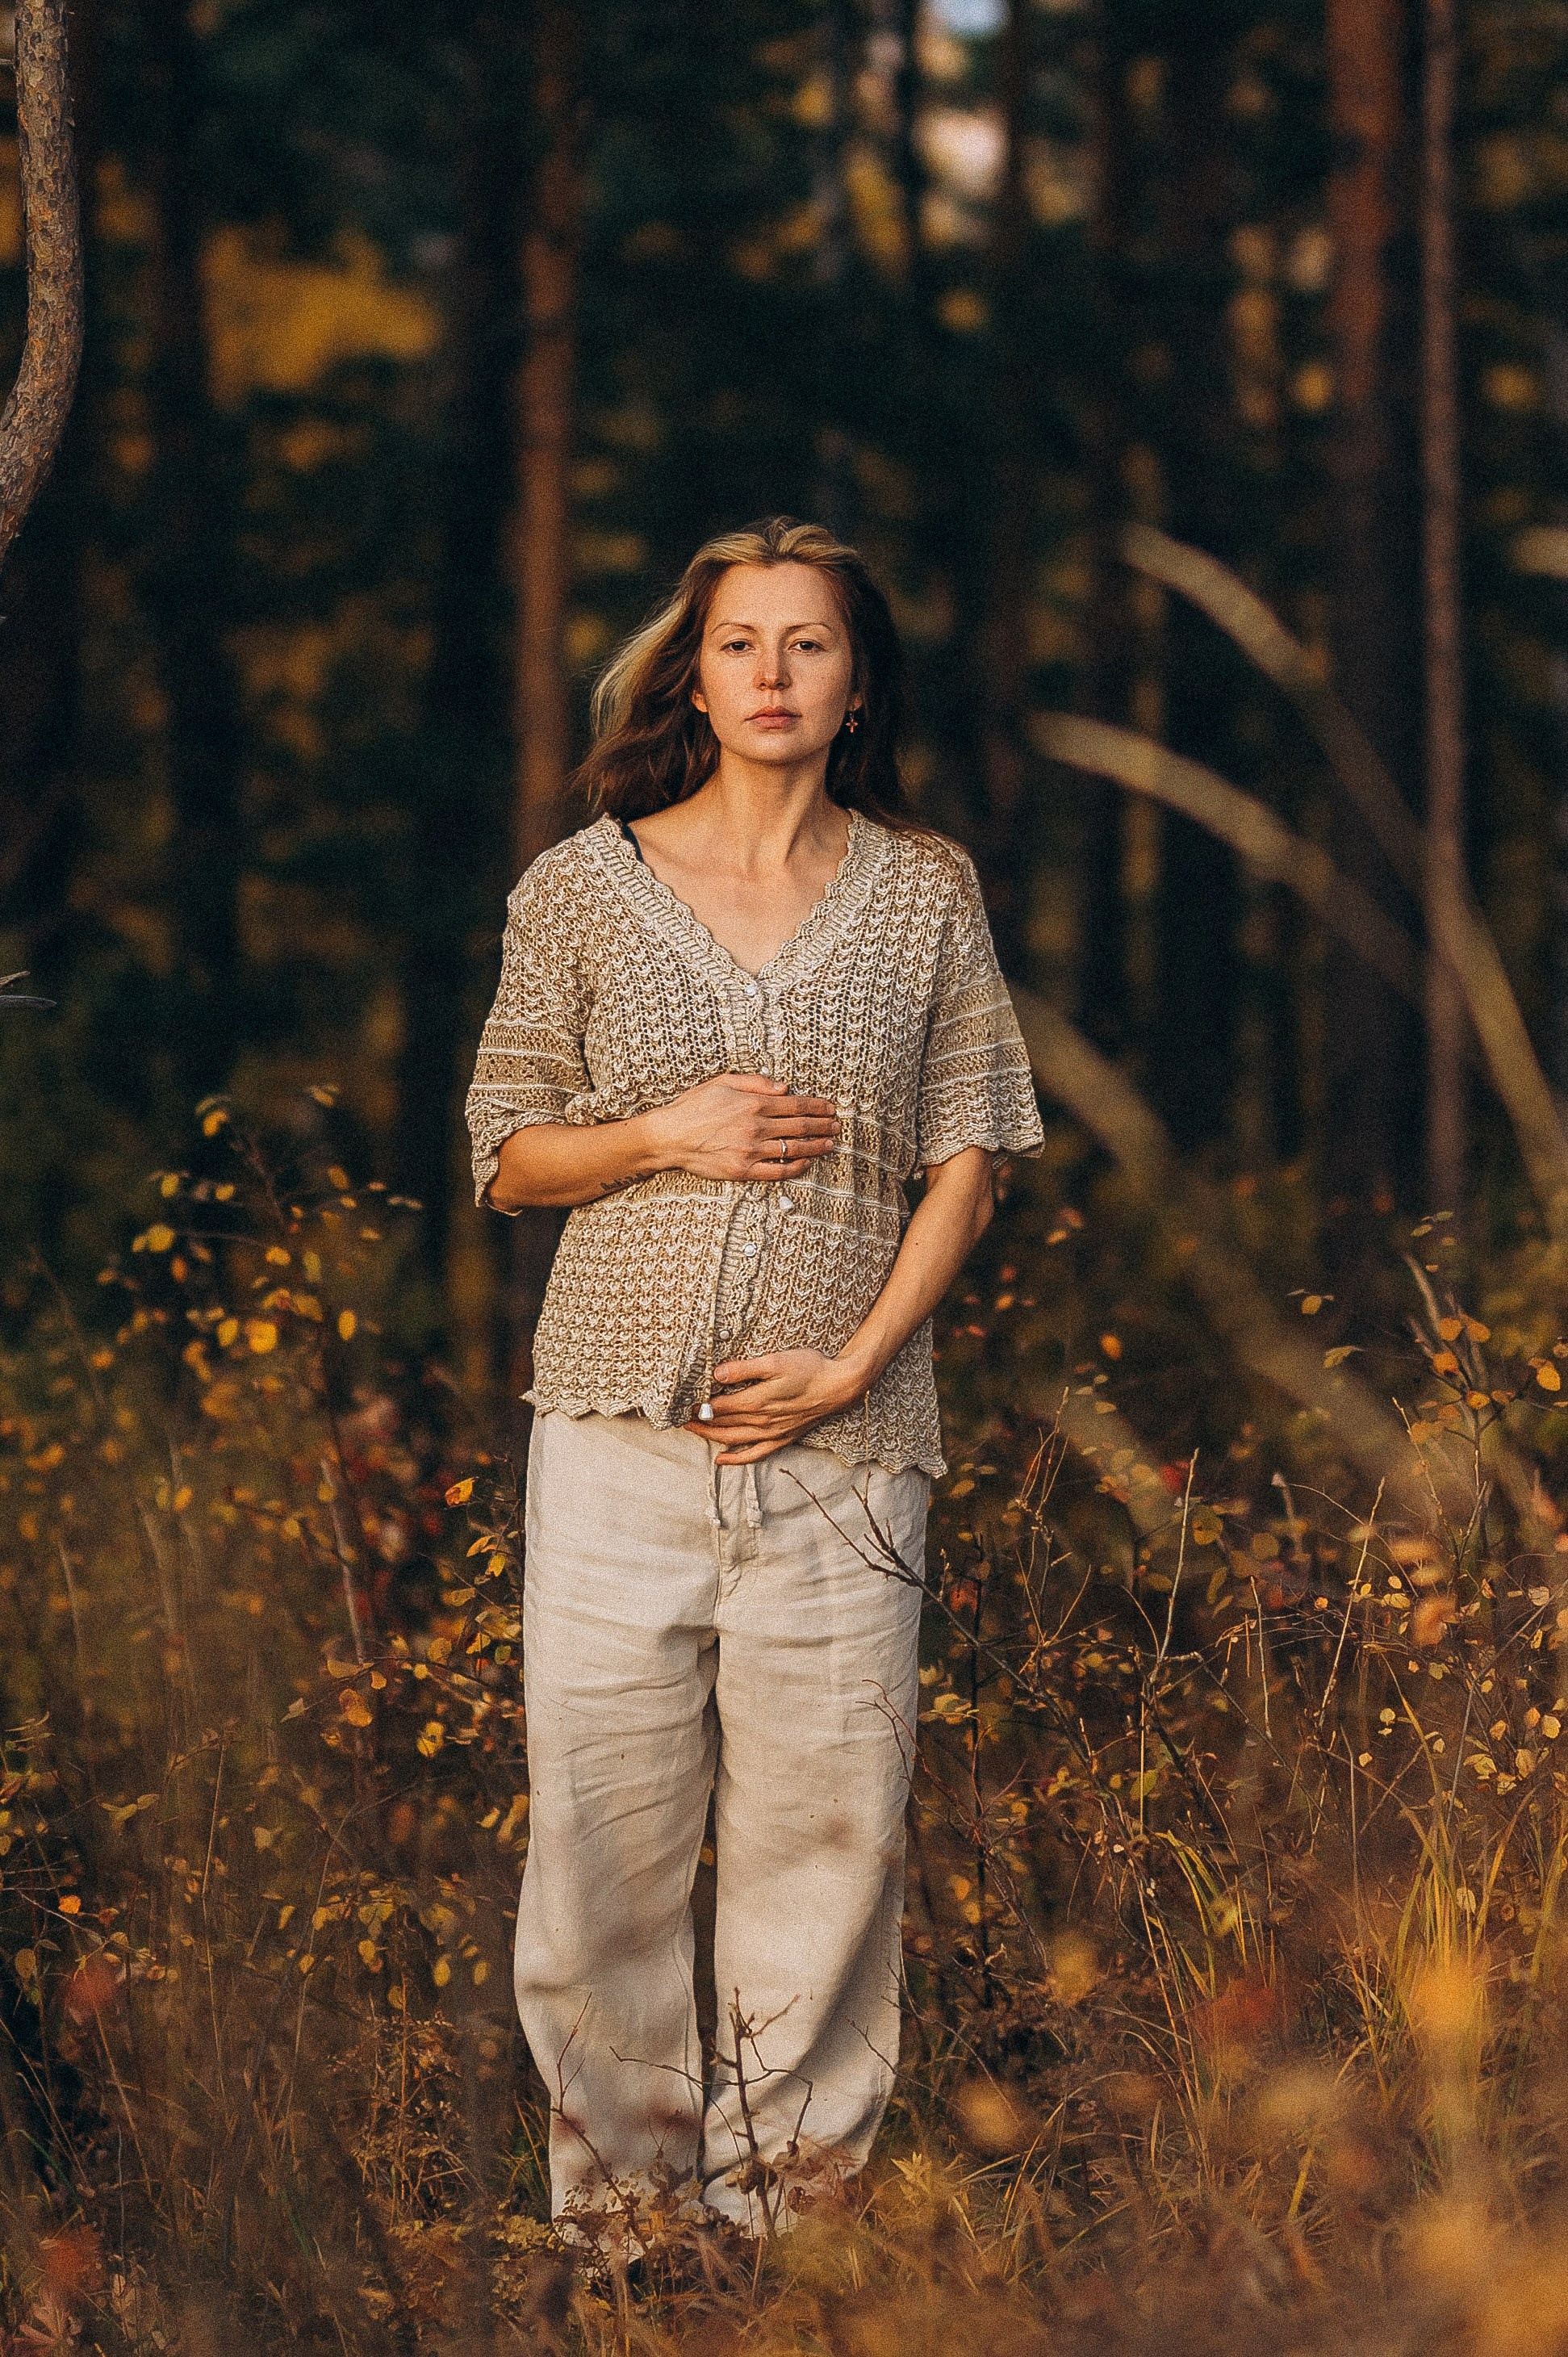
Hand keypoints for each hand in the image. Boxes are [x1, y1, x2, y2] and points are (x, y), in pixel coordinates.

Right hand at [644, 1073, 838, 1184]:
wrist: (670, 1136)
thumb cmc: (694, 1106)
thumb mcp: (723, 1081)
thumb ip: (755, 1082)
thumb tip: (784, 1087)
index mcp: (753, 1103)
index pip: (796, 1105)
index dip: (817, 1106)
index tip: (830, 1108)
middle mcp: (756, 1127)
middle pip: (800, 1126)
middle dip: (822, 1125)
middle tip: (836, 1126)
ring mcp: (751, 1151)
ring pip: (794, 1149)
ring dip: (816, 1146)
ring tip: (829, 1144)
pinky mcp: (743, 1170)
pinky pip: (777, 1171)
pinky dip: (796, 1168)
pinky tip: (806, 1163)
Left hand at [683, 1348, 864, 1461]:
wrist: (839, 1386)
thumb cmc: (809, 1368)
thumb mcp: (775, 1360)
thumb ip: (744, 1369)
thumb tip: (716, 1374)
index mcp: (756, 1401)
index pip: (717, 1408)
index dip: (697, 1406)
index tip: (681, 1401)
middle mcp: (761, 1421)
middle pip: (721, 1425)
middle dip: (698, 1422)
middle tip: (678, 1417)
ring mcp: (772, 1432)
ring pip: (732, 1439)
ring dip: (709, 1437)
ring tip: (691, 1431)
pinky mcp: (782, 1438)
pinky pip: (754, 1453)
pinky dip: (736, 1458)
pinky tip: (721, 1459)